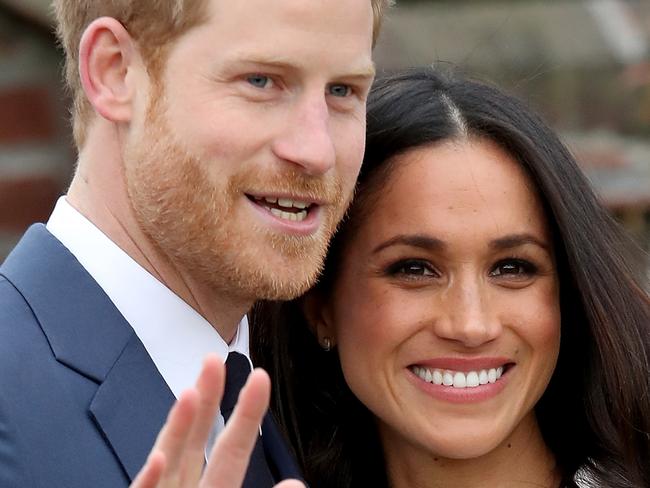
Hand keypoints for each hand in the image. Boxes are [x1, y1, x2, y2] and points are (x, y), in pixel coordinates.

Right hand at [130, 354, 303, 487]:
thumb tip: (295, 484)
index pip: (229, 449)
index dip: (245, 415)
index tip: (260, 377)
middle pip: (194, 442)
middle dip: (205, 402)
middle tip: (214, 359)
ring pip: (167, 466)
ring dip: (176, 431)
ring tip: (189, 394)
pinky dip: (150, 481)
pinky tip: (158, 459)